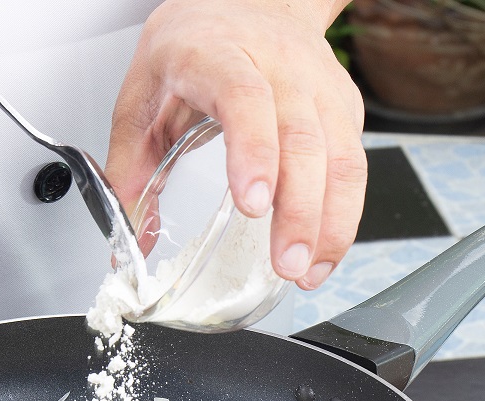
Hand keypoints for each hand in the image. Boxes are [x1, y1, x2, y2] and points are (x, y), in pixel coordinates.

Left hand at [105, 0, 365, 289]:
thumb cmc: (196, 44)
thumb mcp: (143, 90)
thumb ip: (129, 163)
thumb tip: (131, 233)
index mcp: (218, 56)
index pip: (246, 100)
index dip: (254, 151)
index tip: (252, 203)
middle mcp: (279, 67)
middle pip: (302, 139)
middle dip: (299, 210)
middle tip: (286, 264)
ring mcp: (319, 87)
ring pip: (341, 155)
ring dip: (330, 222)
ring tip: (308, 273)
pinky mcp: (344, 107)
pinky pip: (355, 166)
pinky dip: (344, 215)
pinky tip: (324, 252)